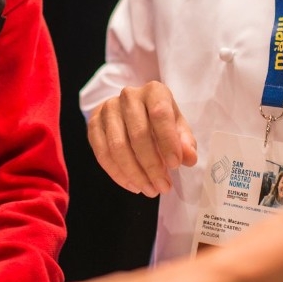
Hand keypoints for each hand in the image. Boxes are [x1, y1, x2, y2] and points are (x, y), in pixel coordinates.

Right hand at [87, 81, 196, 196]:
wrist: (131, 110)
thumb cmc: (159, 120)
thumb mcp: (177, 126)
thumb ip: (185, 141)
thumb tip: (189, 158)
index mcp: (153, 91)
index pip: (160, 114)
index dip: (168, 141)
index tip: (175, 166)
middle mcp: (128, 96)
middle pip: (138, 134)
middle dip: (152, 165)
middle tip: (163, 187)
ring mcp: (108, 109)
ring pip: (118, 146)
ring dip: (135, 173)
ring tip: (149, 190)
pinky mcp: (93, 124)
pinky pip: (102, 153)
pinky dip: (118, 174)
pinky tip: (132, 185)